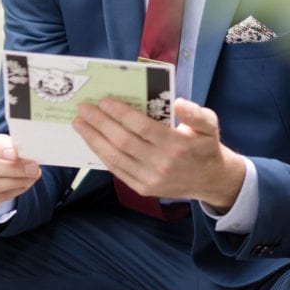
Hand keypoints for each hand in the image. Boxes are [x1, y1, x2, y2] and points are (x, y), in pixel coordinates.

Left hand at [73, 97, 245, 211]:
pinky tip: (93, 141)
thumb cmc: (205, 145)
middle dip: (100, 124)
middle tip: (83, 109)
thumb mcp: (209, 124)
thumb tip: (178, 103)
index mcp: (177, 144)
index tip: (104, 100)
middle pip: (123, 142)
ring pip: (116, 158)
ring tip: (80, 124)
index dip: (121, 113)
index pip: (142, 127)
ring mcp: (150, 179)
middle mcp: (161, 164)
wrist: (209, 179)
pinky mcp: (143, 188)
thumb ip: (195, 113)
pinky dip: (102, 155)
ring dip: (94, 140)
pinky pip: (117, 170)